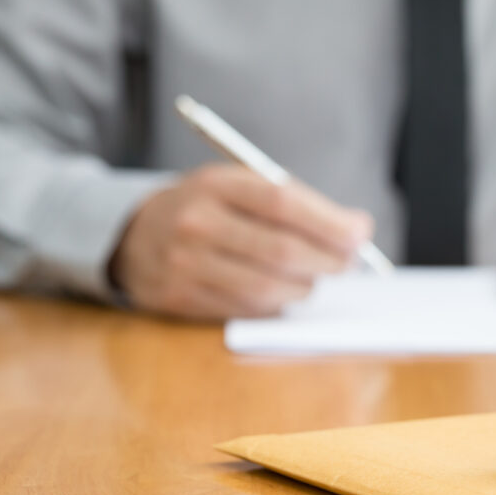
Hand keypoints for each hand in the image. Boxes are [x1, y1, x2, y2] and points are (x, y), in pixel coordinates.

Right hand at [109, 164, 372, 318]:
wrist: (134, 235)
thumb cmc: (208, 207)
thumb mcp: (239, 186)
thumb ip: (294, 202)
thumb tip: (356, 230)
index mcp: (216, 184)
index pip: (283, 203)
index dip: (329, 222)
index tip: (361, 233)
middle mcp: (196, 223)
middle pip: (280, 251)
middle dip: (327, 261)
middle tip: (349, 263)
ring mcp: (184, 265)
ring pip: (267, 288)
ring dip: (305, 287)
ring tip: (315, 276)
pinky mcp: (180, 300)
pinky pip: (245, 310)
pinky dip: (277, 304)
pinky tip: (284, 292)